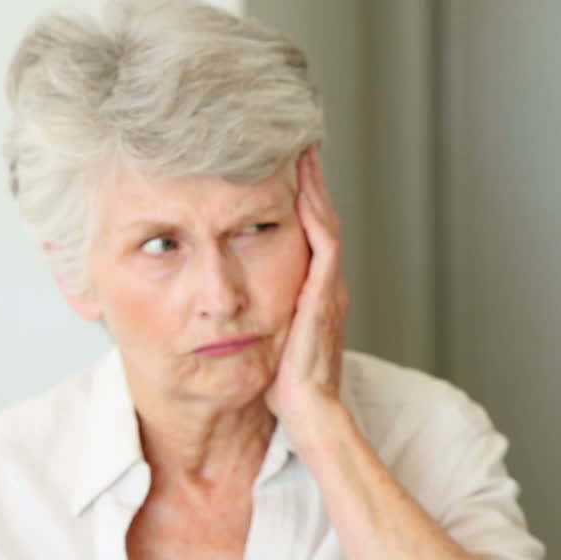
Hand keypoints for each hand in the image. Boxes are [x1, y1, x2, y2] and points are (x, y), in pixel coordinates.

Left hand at [266, 147, 350, 430]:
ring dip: (314, 186)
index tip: (285, 168)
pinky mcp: (325, 295)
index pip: (310, 234)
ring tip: (301, 150)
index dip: (300, 200)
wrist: (309, 416)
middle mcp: (327, 285)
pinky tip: (302, 186)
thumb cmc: (285, 389)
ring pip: (325, 222)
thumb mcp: (270, 344)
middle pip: (322, 218)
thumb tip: (230, 305)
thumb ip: (262, 318)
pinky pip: (324, 242)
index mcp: (315, 294)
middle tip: (297, 143)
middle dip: (310, 181)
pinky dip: (315, 210)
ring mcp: (330, 288)